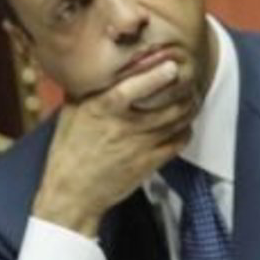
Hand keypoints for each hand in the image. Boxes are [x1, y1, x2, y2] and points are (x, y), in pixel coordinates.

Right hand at [31, 60, 198, 236]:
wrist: (71, 194)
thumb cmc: (68, 151)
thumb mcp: (71, 114)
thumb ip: (87, 90)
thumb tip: (97, 65)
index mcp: (102, 111)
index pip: (131, 90)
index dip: (155, 76)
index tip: (171, 65)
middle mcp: (124, 127)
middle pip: (168, 104)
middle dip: (185, 90)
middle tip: (190, 79)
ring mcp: (140, 146)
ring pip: (178, 121)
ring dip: (189, 106)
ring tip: (191, 96)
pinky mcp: (150, 162)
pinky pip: (179, 141)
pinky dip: (186, 129)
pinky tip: (183, 123)